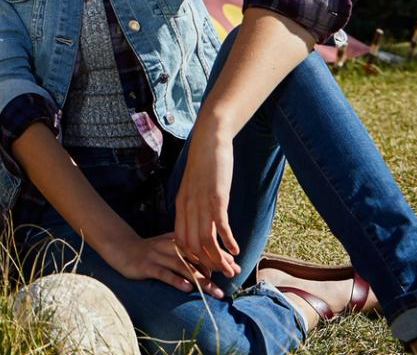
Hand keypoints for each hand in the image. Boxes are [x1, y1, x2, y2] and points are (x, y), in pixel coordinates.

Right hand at [104, 229, 225, 297]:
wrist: (120, 247)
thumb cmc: (148, 250)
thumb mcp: (167, 246)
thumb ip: (186, 252)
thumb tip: (209, 264)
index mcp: (175, 240)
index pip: (200, 247)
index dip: (218, 256)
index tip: (235, 265)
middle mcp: (168, 247)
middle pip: (195, 257)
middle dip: (215, 267)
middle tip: (232, 276)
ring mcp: (157, 256)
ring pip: (182, 266)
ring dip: (200, 279)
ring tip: (214, 290)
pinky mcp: (146, 266)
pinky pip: (163, 273)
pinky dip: (175, 280)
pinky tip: (186, 288)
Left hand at [175, 129, 241, 279]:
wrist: (209, 141)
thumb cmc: (204, 165)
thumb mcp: (194, 188)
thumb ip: (195, 206)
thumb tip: (202, 224)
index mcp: (181, 205)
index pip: (180, 240)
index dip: (191, 258)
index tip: (203, 269)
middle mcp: (188, 207)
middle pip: (192, 245)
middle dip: (207, 264)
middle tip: (221, 275)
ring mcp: (201, 202)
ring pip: (206, 240)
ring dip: (219, 258)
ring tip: (231, 269)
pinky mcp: (217, 197)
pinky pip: (220, 225)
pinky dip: (227, 241)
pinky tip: (235, 249)